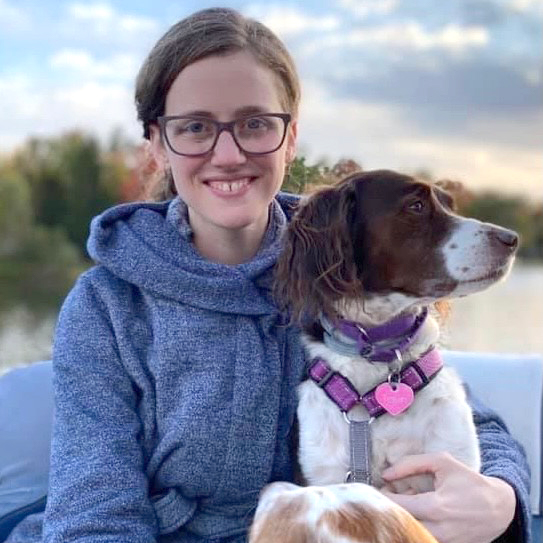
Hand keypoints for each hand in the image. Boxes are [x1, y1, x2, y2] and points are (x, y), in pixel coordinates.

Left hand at [380, 452, 515, 542]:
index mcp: (436, 506)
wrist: (500, 508)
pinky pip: (422, 538)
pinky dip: (414, 527)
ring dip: (402, 519)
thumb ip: (410, 464)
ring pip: (410, 533)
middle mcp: (439, 529)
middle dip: (389, 510)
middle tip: (388, 497)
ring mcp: (444, 542)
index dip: (382, 497)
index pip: (397, 506)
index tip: (377, 488)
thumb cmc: (469, 481)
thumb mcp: (442, 463)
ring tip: (405, 505)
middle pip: (400, 523)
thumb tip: (386, 474)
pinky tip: (417, 515)